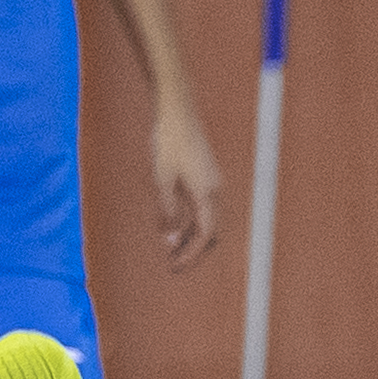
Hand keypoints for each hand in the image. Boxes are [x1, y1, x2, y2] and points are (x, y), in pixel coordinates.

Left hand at [150, 99, 220, 270]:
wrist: (177, 111)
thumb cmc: (168, 143)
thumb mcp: (162, 180)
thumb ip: (167, 211)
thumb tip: (169, 240)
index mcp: (208, 194)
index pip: (204, 235)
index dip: (191, 254)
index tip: (175, 267)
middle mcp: (215, 191)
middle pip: (210, 231)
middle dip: (193, 250)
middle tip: (173, 263)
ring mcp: (211, 183)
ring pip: (206, 220)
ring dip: (190, 236)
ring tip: (170, 249)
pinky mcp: (204, 176)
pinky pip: (201, 207)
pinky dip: (189, 220)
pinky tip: (171, 226)